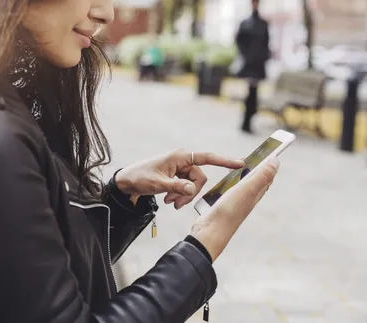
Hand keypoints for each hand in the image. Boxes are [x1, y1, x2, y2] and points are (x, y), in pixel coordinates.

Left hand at [115, 149, 243, 208]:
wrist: (127, 181)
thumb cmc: (140, 178)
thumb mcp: (158, 184)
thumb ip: (176, 187)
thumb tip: (192, 190)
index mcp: (180, 156)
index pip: (206, 158)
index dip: (224, 161)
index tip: (239, 163)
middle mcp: (182, 160)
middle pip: (200, 178)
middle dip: (190, 193)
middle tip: (175, 204)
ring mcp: (180, 168)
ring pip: (193, 185)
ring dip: (184, 196)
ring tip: (169, 202)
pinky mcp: (177, 176)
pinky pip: (186, 187)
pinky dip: (180, 195)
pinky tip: (169, 200)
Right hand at [191, 158, 278, 260]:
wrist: (210, 232)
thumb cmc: (229, 211)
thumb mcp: (247, 190)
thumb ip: (261, 176)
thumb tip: (276, 160)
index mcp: (255, 194)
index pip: (267, 176)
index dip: (269, 163)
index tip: (271, 150)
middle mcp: (247, 199)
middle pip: (255, 180)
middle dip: (255, 167)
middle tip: (252, 155)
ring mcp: (235, 203)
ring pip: (241, 186)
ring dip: (240, 175)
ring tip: (237, 166)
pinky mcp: (222, 205)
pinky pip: (227, 192)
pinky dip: (227, 185)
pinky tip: (222, 184)